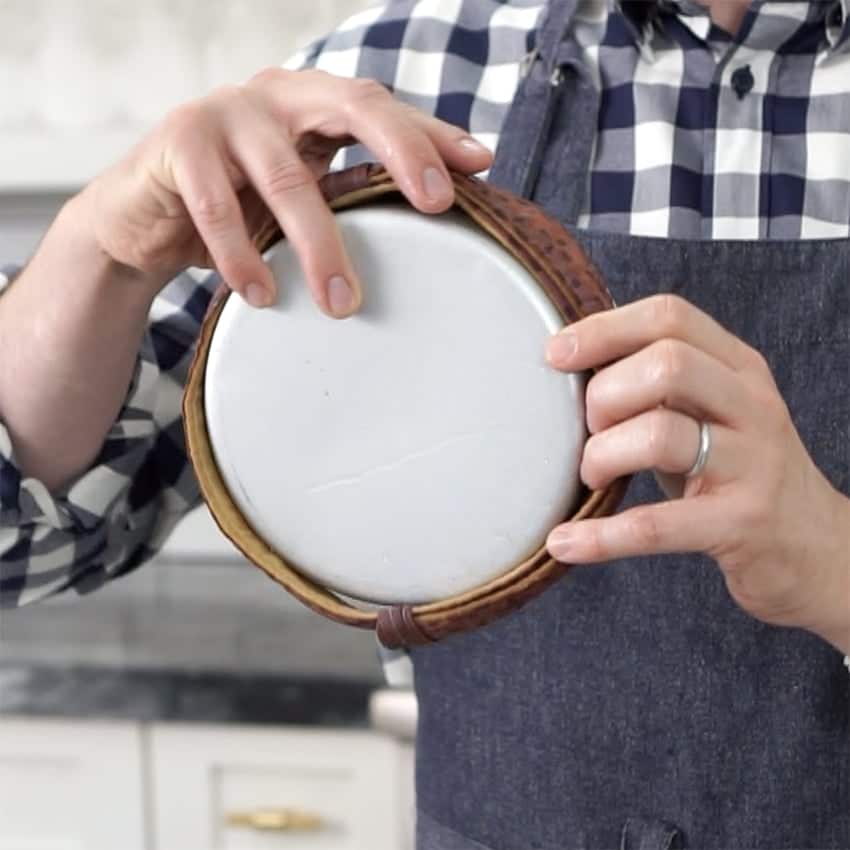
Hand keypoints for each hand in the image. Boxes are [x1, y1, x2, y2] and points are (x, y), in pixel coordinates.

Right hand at [80, 68, 491, 315]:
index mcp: (313, 104)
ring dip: (320, 245)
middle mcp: (277, 96)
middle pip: (354, 106)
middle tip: (435, 206)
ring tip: (343, 303)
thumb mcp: (299, 198)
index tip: (481, 166)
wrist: (144, 215)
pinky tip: (262, 296)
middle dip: (403, 153)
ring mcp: (226, 113)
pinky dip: (242, 256)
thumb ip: (348, 197)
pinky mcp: (178, 145)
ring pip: (288, 178)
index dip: (433, 134)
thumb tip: (428, 233)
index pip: (385, 109)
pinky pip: (218, 206)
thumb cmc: (239, 209)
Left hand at [545, 294, 849, 653]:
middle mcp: (751, 405)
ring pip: (659, 435)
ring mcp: (753, 464)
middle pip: (666, 365)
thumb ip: (658, 384)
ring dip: (602, 457)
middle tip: (590, 431)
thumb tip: (573, 363)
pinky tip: (564, 543)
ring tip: (592, 476)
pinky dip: (600, 536)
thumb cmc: (738, 474)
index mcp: (738, 368)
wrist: (817, 549)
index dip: (604, 329)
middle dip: (605, 397)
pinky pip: (656, 525)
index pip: (669, 318)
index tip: (555, 354)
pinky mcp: (742, 524)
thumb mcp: (709, 413)